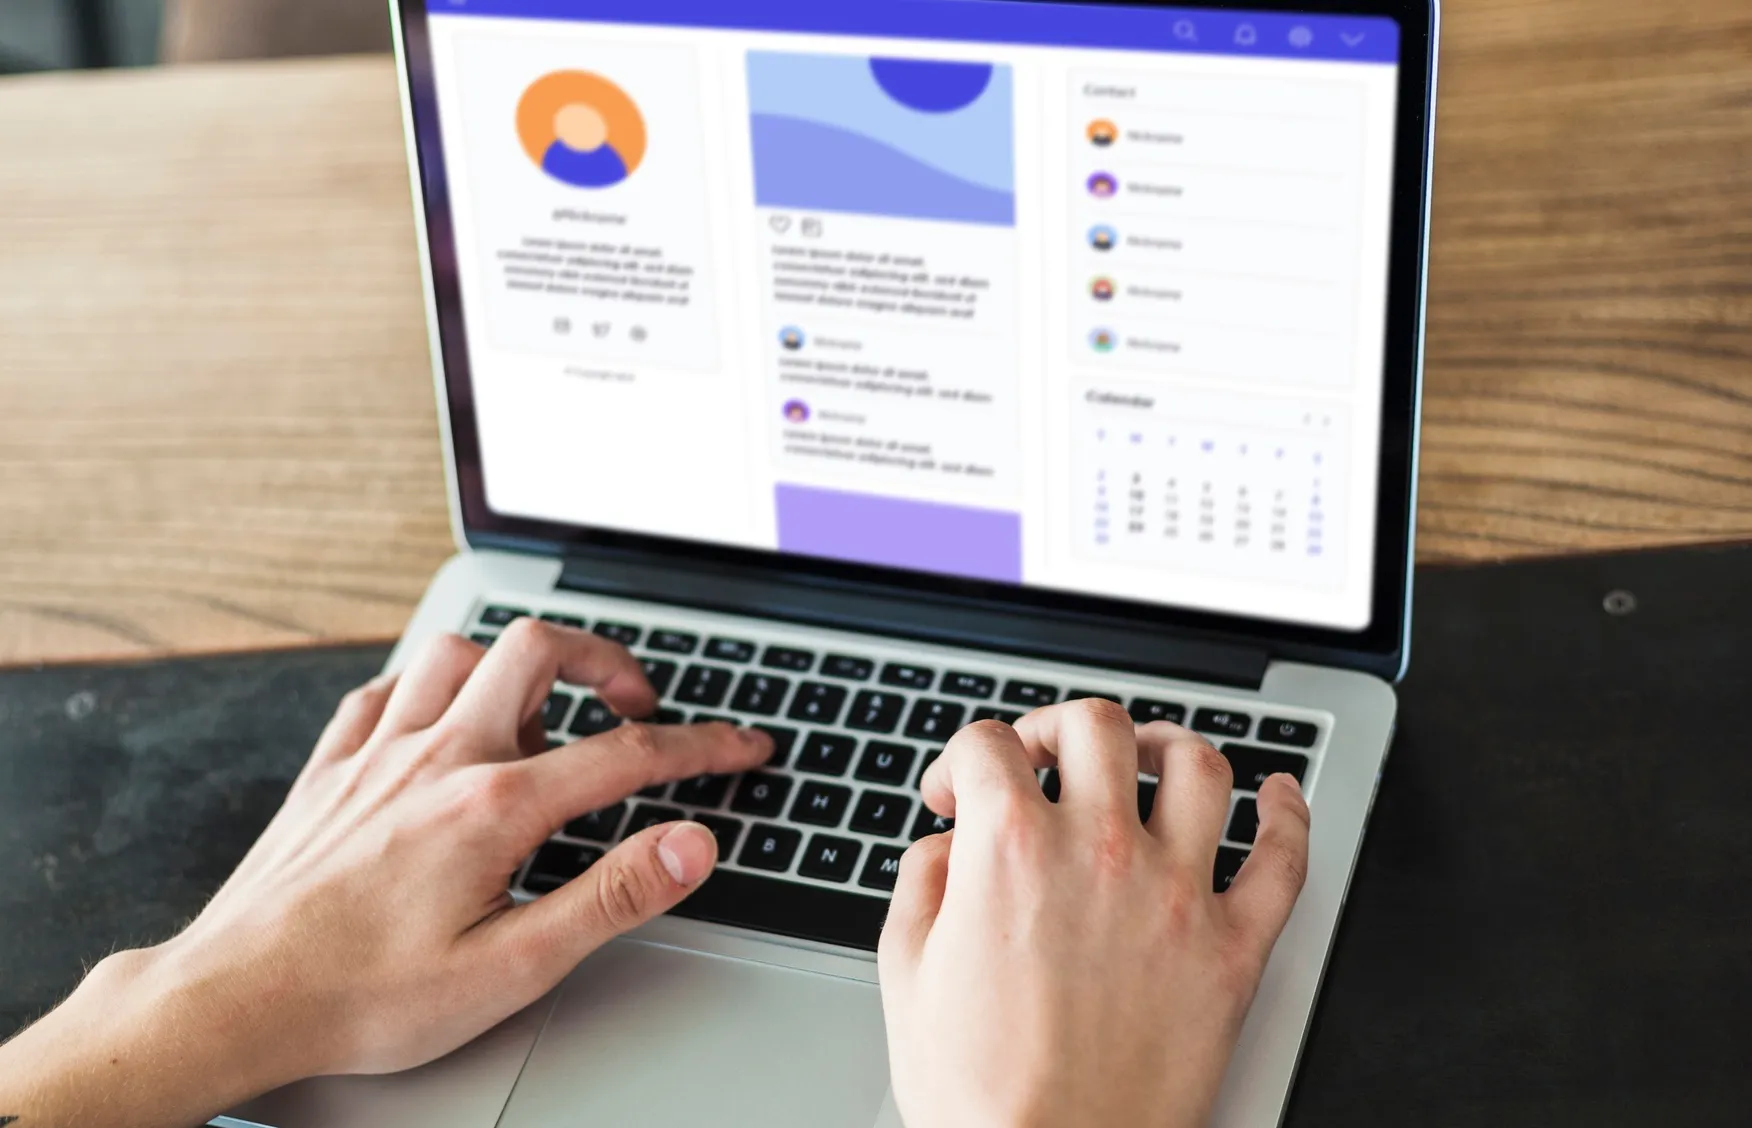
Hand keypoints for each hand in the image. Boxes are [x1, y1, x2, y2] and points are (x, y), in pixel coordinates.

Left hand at [0, 620, 771, 1127]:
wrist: (233, 1001)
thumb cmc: (363, 997)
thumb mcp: (512, 967)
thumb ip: (611, 896)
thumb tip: (689, 846)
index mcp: (492, 807)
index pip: (626, 754)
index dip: (702, 746)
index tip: (741, 748)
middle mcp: (436, 758)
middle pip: (538, 652)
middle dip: (606, 660)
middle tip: (636, 703)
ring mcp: (377, 755)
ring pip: (457, 651)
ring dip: (514, 665)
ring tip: (545, 709)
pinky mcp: (330, 771)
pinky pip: (382, 690)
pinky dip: (426, 689)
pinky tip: (437, 721)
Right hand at [879, 700, 1309, 1127]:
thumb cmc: (979, 1095)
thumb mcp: (905, 975)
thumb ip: (921, 884)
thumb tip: (945, 848)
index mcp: (1009, 852)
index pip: (987, 746)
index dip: (958, 762)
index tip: (956, 792)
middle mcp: (1099, 853)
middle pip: (1096, 727)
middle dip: (1056, 728)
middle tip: (1044, 759)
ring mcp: (1176, 896)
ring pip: (1199, 768)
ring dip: (1169, 745)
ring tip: (1150, 757)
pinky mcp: (1232, 951)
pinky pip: (1284, 860)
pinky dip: (1288, 814)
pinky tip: (1278, 796)